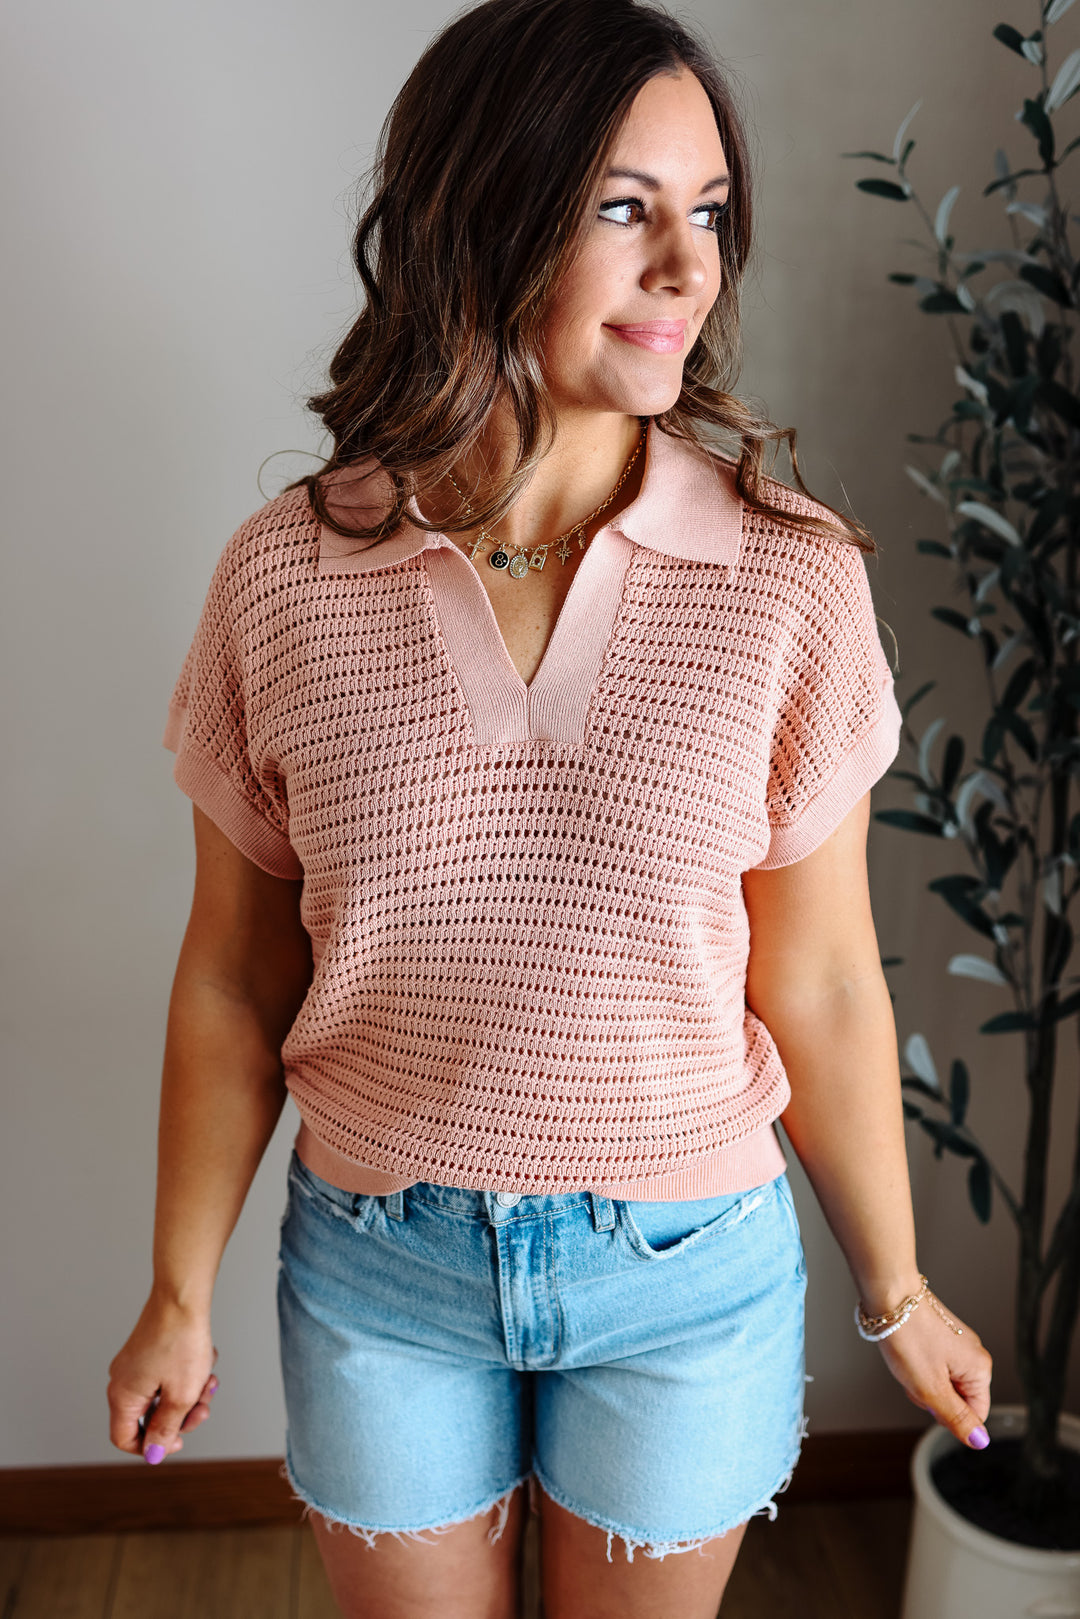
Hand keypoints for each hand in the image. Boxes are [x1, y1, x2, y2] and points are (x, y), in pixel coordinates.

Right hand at [107, 1293, 219, 1463]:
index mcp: (123, 1396)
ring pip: (164, 1394)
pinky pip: (167, 1375)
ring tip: (209, 1380)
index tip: (178, 1439)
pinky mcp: (149, 1351)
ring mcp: (135, 1364)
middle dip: (181, 1415)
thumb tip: (153, 1454)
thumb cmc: (181, 1342)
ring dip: (190, 1393)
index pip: (125, 1438)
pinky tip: (205, 1362)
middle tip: (203, 1407)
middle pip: (150, 1417)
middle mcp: (122, 1380)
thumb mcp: (180, 1396)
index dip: (151, 1447)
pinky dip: (187, 1375)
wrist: (183, 1296)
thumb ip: (165, 1430)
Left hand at [873, 1291, 992, 1447]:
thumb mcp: (931, 1388)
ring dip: (922, 1380)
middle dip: (932, 1396)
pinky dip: (917, 1364)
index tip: (929, 1397)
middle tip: (916, 1376)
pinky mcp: (941, 1335)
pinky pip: (933, 1364)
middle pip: (957, 1398)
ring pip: (942, 1381)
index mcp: (980, 1369)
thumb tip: (980, 1442)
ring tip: (908, 1360)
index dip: (948, 1414)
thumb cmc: (909, 1336)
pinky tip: (906, 1352)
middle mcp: (974, 1355)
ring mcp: (957, 1343)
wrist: (889, 1295)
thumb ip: (956, 1418)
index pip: (975, 1415)